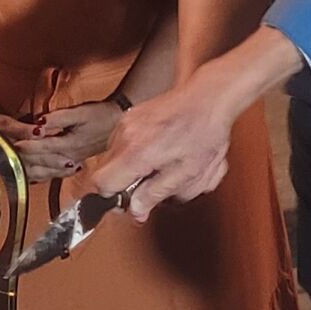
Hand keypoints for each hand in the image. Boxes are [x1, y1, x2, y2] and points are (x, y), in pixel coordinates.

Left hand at [0, 102, 121, 181]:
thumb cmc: (100, 115)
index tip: (9, 142)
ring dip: (28, 168)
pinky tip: (30, 174)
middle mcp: (68, 157)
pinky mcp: (73, 162)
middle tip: (3, 154)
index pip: (41, 147)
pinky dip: (40, 174)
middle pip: (40, 162)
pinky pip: (53, 173)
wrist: (118, 122)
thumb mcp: (80, 112)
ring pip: (45, 171)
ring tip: (11, 165)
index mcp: (69, 145)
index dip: (25, 145)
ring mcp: (71, 162)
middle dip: (21, 158)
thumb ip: (58, 118)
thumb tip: (38, 123)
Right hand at [89, 72, 237, 220]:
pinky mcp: (130, 117)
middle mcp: (124, 136)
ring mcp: (125, 123)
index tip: (133, 201)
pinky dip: (137, 154)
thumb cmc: (204, 132)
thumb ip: (156, 195)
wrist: (209, 98)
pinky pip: (123, 145)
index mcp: (136, 152)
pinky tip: (161, 151)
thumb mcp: (188, 174)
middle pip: (106, 172)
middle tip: (156, 183)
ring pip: (115, 160)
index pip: (101, 184)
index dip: (115, 198)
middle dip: (128, 184)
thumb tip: (136, 211)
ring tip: (163, 164)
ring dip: (134, 169)